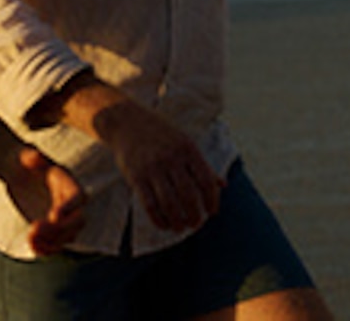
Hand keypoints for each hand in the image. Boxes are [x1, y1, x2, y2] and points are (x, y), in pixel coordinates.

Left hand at [4, 147, 86, 254]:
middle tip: (33, 228)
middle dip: (58, 228)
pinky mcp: (53, 231)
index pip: (77, 197)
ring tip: (30, 237)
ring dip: (51, 242)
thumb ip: (31, 155)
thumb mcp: (25, 155)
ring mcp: (63, 219)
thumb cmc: (22, 160)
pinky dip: (46, 249)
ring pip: (67, 237)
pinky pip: (56, 245)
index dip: (69, 207)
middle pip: (76, 221)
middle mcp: (71, 203)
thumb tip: (34, 157)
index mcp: (68, 182)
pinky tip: (31, 245)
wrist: (16, 172)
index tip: (54, 215)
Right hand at [98, 101, 222, 231]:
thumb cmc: (161, 134)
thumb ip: (203, 165)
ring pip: (169, 204)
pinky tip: (164, 225)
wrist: (126, 121)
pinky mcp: (136, 176)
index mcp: (188, 149)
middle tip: (195, 224)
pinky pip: (149, 205)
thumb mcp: (185, 143)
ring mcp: (152, 167)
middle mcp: (171, 158)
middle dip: (194, 215)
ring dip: (178, 221)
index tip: (211, 212)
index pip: (206, 181)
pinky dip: (159, 220)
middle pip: (189, 195)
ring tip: (181, 227)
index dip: (212, 200)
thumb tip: (224, 185)